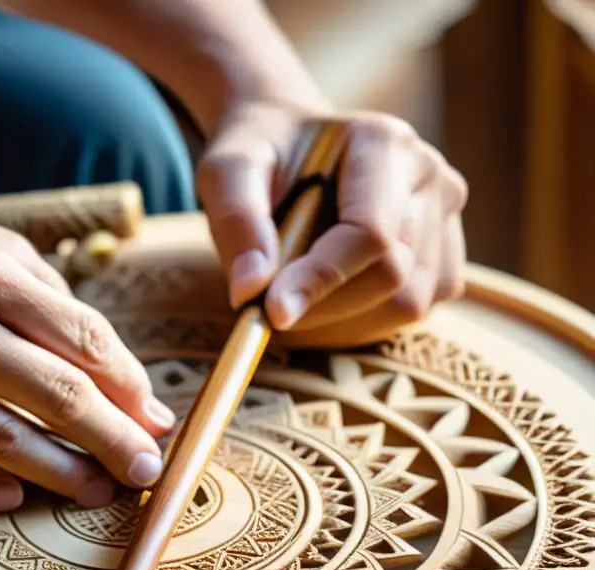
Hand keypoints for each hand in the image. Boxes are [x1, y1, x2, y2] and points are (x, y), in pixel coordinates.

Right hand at [0, 149, 175, 511]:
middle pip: (54, 395)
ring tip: (97, 494)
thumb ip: (32, 281)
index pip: (81, 339)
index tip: (154, 419)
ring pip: (0, 441)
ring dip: (60, 475)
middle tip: (148, 473)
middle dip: (114, 439)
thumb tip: (99, 348)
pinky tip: (11, 501)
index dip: (129, 386)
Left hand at [196, 102, 468, 346]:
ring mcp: (445, 217)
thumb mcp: (227, 170)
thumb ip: (236, 221)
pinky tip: (325, 298)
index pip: (369, 232)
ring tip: (295, 296)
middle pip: (393, 276)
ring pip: (407, 303)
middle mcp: (428, 176)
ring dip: (342, 320)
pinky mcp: (444, 254)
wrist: (290, 145)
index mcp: (383, 142)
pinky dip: (362, 322)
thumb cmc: (259, 154)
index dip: (321, 280)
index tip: (271, 312)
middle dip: (325, 306)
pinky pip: (412, 312)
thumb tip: (249, 290)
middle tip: (269, 308)